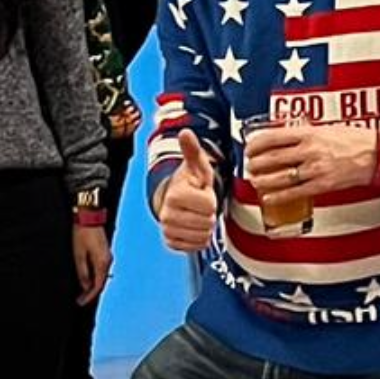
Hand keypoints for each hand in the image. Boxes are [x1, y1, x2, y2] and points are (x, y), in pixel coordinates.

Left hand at [73, 224, 110, 304]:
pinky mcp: (104, 252)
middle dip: (90, 292)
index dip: (89, 296)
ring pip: (101, 276)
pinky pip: (100, 269)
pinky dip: (94, 276)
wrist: (89, 216)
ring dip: (92, 284)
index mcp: (102, 263)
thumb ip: (82, 272)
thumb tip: (84, 286)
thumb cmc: (82, 234)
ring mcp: (107, 256)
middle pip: (100, 282)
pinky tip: (86, 277)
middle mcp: (107, 261)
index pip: (97, 286)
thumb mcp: (78, 255)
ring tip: (82, 291)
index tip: (80, 302)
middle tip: (80, 299)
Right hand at [155, 130, 218, 253]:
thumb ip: (193, 150)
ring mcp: (168, 230)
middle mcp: (168, 214)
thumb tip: (186, 132)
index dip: (211, 199)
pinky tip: (193, 226)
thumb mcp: (196, 165)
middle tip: (200, 205)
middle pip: (207, 223)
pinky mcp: (170, 242)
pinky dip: (199, 239)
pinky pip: (195, 246)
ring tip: (197, 214)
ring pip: (203, 236)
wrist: (175, 198)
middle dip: (209, 214)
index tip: (202, 192)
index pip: (209, 205)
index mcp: (176, 194)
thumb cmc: (191, 181)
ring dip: (205, 227)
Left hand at [246, 123, 379, 202]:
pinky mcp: (322, 185)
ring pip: (280, 177)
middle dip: (256, 163)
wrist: (376, 154)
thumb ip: (305, 134)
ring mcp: (315, 169)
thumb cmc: (354, 139)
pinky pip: (295, 192)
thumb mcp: (326, 129)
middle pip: (272, 158)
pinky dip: (278, 196)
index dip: (256, 144)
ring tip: (254, 180)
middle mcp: (309, 150)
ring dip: (263, 180)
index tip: (249, 147)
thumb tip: (285, 138)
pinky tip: (268, 197)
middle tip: (249, 165)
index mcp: (309, 133)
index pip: (273, 137)